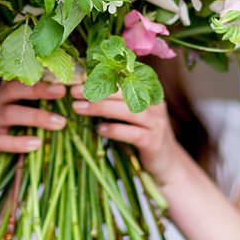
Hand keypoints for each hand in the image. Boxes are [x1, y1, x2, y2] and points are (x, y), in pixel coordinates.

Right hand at [0, 80, 68, 160]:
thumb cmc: (3, 135)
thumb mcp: (16, 114)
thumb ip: (34, 104)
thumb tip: (69, 98)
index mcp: (5, 93)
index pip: (21, 77)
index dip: (41, 74)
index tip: (64, 73)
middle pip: (14, 89)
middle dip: (39, 89)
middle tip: (62, 91)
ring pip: (10, 113)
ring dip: (37, 116)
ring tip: (61, 123)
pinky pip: (1, 140)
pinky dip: (18, 142)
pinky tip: (36, 144)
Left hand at [69, 84, 186, 184]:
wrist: (166, 161)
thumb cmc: (142, 133)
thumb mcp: (130, 113)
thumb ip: (114, 100)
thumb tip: (83, 89)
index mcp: (148, 92)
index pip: (123, 79)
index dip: (100, 77)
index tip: (78, 79)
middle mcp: (154, 104)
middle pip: (124, 91)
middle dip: (97, 91)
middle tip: (74, 92)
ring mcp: (156, 123)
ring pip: (127, 111)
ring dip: (100, 108)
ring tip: (78, 108)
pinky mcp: (154, 142)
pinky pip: (133, 133)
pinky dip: (115, 130)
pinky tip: (100, 129)